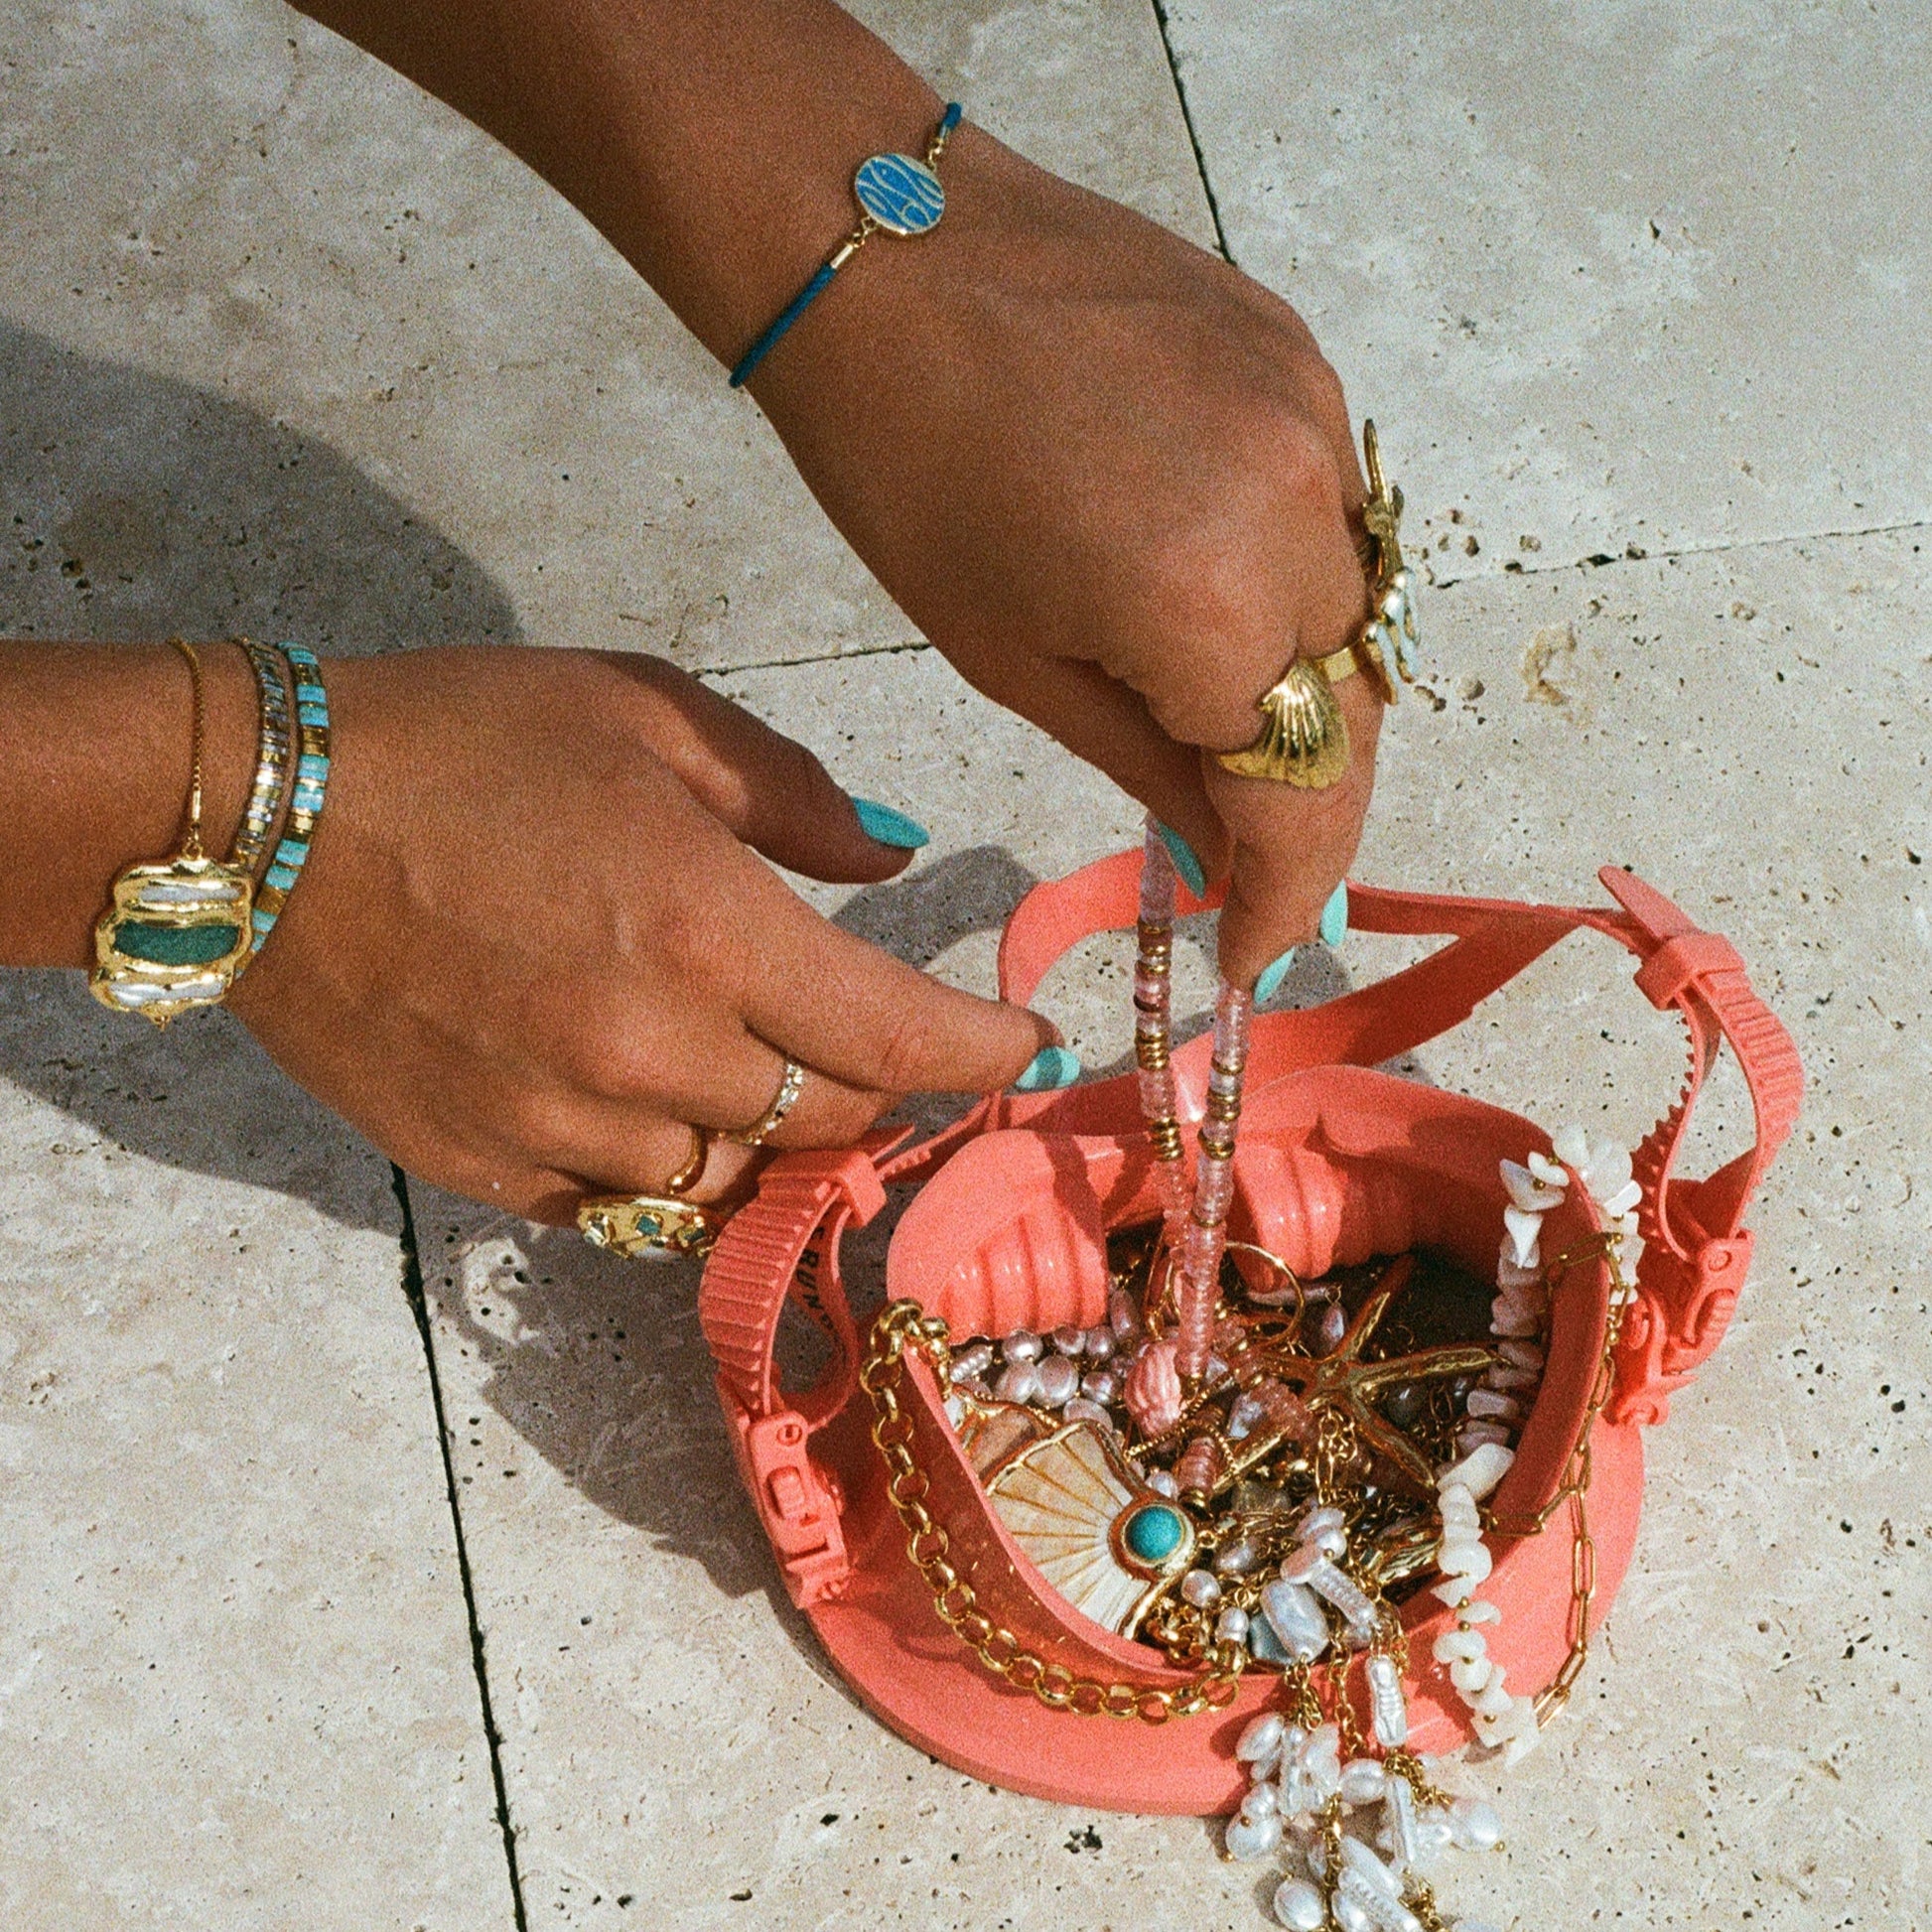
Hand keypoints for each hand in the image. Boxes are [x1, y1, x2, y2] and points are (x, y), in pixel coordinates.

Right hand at [225, 647, 1053, 1221]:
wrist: (254, 823)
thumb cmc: (462, 742)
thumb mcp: (644, 713)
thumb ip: (791, 793)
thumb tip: (895, 853)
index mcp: (708, 930)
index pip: (899, 1037)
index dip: (985, 1055)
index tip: (1029, 1053)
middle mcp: (652, 1054)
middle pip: (830, 1121)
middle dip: (886, 1089)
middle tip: (890, 1044)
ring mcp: (566, 1129)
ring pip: (734, 1176)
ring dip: (774, 1129)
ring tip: (758, 1063)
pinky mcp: (488, 1172)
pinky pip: (628, 1208)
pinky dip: (671, 1167)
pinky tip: (658, 1107)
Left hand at [753, 126, 1380, 986]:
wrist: (886, 252)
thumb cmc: (908, 473)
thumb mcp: (1014, 662)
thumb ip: (1153, 767)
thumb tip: (1231, 850)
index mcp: (1213, 607)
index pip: (1306, 796)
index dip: (1290, 894)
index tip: (1254, 954)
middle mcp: (1303, 514)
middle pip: (1352, 711)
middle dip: (1303, 797)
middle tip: (1240, 853)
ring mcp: (1317, 419)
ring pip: (1358, 609)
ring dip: (1305, 687)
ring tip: (1224, 722)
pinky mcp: (1304, 356)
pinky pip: (1339, 510)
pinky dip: (1296, 577)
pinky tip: (1221, 588)